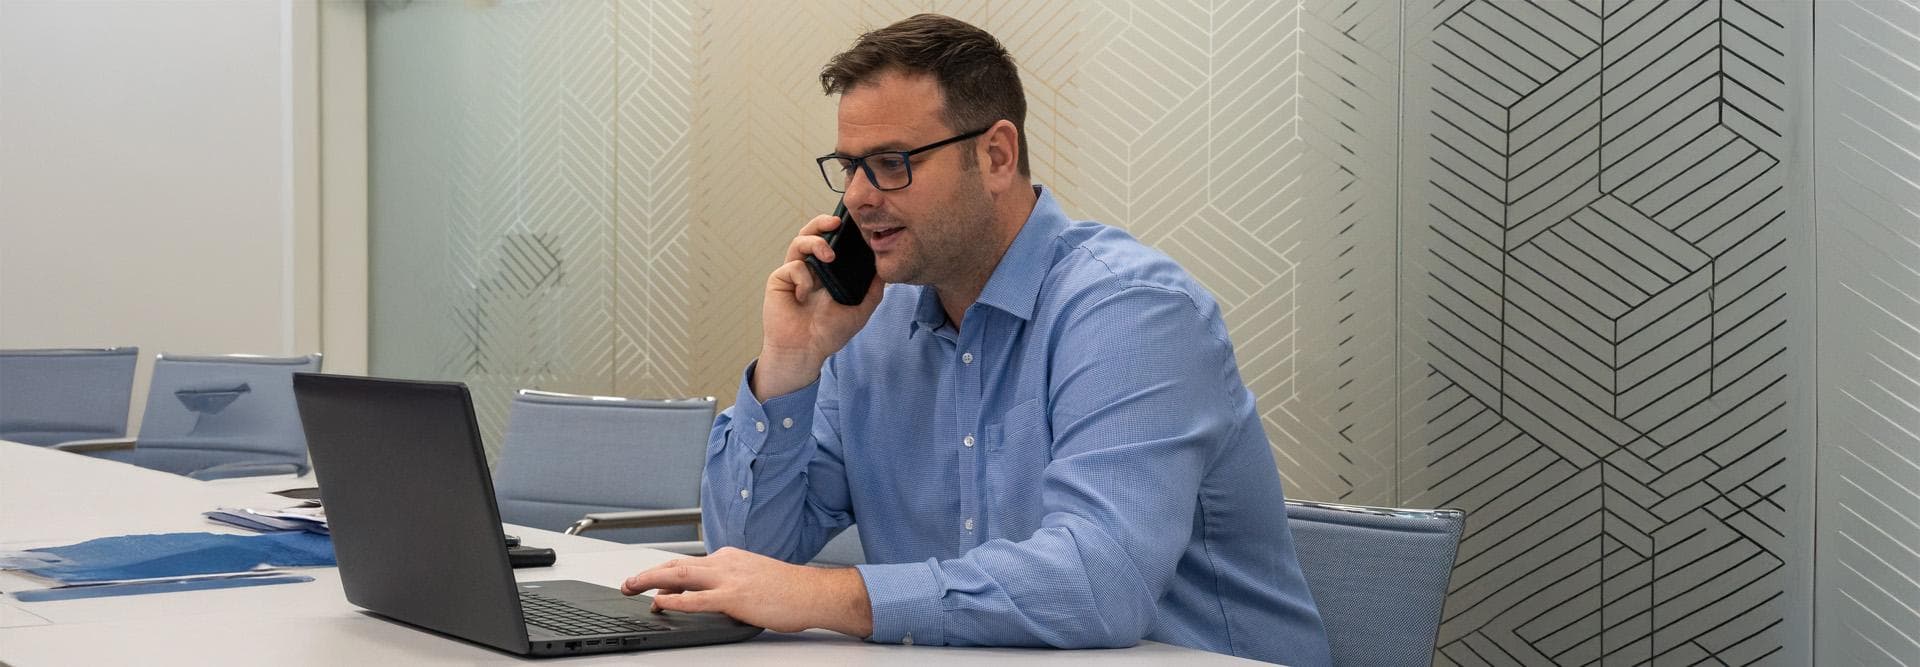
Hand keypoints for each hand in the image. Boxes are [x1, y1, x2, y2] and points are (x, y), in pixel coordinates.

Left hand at [620, 547, 872, 636]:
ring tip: (632, 588)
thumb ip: (727, 583)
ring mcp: (729, 578)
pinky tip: (661, 603)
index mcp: (730, 557)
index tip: (648, 583)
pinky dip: (675, 600)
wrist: (813, 592)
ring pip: (680, 576)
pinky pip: (697, 599)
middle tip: (627, 583)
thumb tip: (703, 595)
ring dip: (651, 581)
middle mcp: (725, 562)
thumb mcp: (753, 578)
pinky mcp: (735, 597)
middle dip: (647, 574)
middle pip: (676, 565)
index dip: (663, 574)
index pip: (688, 564)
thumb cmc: (789, 589)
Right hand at [753, 214, 884, 399]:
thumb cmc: (829, 333)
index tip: (854, 226)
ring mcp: (794, 273)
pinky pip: (793, 266)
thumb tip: (885, 270)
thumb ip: (873, 290)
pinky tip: (805, 296)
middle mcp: (810, 268)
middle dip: (822, 222)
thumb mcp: (860, 311)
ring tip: (828, 255)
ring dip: (815, 241)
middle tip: (836, 221)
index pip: (833, 243)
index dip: (840, 232)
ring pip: (799, 241)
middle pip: (812, 233)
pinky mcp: (780, 279)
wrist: (805, 350)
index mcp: (828, 272)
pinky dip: (802, 277)